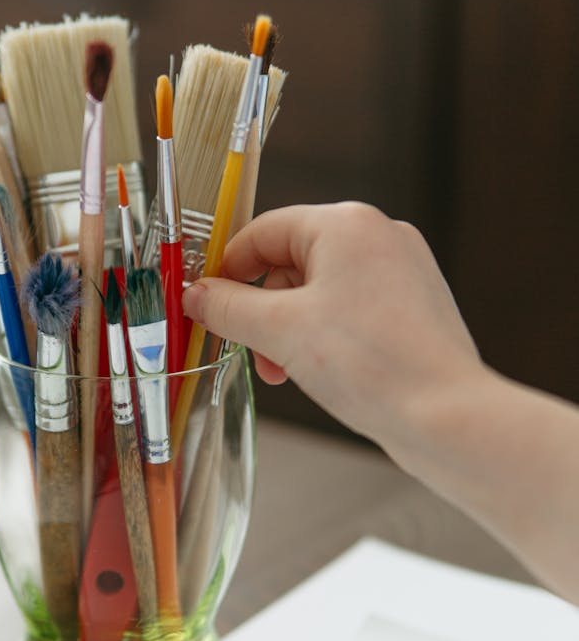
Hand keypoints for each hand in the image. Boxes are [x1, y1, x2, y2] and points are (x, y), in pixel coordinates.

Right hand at [182, 203, 481, 453]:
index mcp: (346, 225)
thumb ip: (228, 307)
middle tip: (250, 350)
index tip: (204, 302)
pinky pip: (349, 309)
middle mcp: (379, 237)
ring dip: (288, 329)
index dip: (227, 268)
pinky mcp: (413, 307)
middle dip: (262, 310)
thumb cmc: (373, 365)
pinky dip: (322, 336)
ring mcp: (401, 271)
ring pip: (319, 290)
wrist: (445, 416)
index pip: (263, 231)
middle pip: (290, 261)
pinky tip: (318, 372)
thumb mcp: (279, 331)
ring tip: (283, 371)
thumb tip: (196, 295)